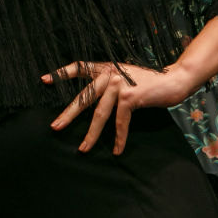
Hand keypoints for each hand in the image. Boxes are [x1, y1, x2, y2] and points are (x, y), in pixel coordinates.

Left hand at [41, 62, 190, 155]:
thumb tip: (96, 100)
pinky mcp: (130, 96)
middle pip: (84, 95)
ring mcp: (119, 84)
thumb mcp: (126, 76)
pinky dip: (119, 138)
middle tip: (55, 126)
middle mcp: (110, 73)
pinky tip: (116, 150)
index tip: (44, 80)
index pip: (80, 66)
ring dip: (91, 134)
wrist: (173, 79)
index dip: (62, 73)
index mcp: (106, 67)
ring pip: (99, 113)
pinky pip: (120, 122)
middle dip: (69, 113)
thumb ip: (111, 83)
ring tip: (83, 149)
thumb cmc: (149, 81)